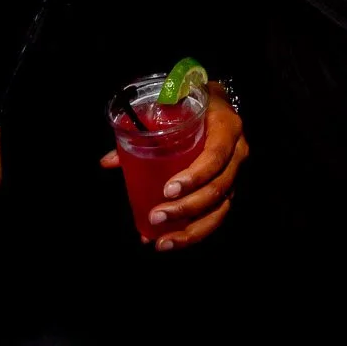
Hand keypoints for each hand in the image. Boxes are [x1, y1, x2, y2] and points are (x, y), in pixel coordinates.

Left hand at [100, 85, 246, 251]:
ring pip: (219, 211)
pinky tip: (169, 241)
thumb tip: (109, 161)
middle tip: (156, 216)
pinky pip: (215, 217)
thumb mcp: (173, 104)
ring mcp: (235, 175)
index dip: (195, 176)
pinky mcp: (229, 190)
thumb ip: (143, 129)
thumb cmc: (192, 102)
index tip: (168, 190)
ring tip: (162, 243)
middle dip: (186, 208)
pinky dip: (192, 233)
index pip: (216, 156)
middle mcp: (237, 153)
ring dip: (190, 231)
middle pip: (218, 189)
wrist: (217, 102)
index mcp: (227, 128)